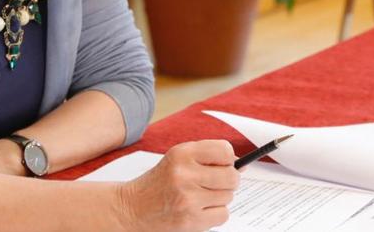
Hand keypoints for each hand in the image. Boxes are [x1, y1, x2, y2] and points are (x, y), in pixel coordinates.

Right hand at [116, 140, 238, 231]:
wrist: (132, 208)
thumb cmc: (159, 182)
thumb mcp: (178, 160)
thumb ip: (207, 157)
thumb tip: (241, 166)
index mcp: (182, 154)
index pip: (225, 151)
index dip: (227, 159)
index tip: (222, 164)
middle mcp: (185, 174)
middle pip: (232, 177)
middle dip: (228, 181)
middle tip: (214, 183)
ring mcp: (188, 199)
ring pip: (228, 197)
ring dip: (219, 198)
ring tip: (199, 197)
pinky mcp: (190, 221)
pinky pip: (222, 215)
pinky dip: (215, 214)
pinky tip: (199, 210)